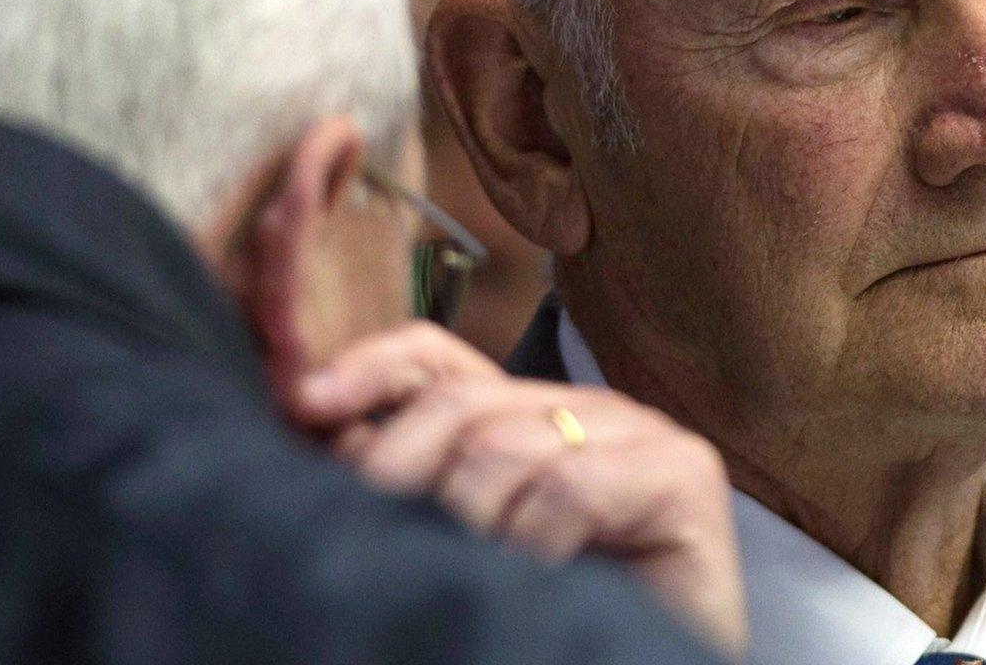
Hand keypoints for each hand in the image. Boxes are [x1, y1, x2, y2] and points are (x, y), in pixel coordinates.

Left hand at [286, 321, 745, 658]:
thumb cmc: (545, 627)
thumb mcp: (455, 547)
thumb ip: (401, 487)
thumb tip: (309, 425)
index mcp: (522, 418)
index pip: (431, 357)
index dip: (366, 368)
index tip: (302, 407)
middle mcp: (581, 410)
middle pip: (461, 400)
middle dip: (402, 468)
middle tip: (386, 540)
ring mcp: (639, 433)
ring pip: (509, 445)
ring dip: (474, 524)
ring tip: (476, 578)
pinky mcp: (683, 473)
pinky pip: (573, 487)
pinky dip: (537, 543)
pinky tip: (540, 581)